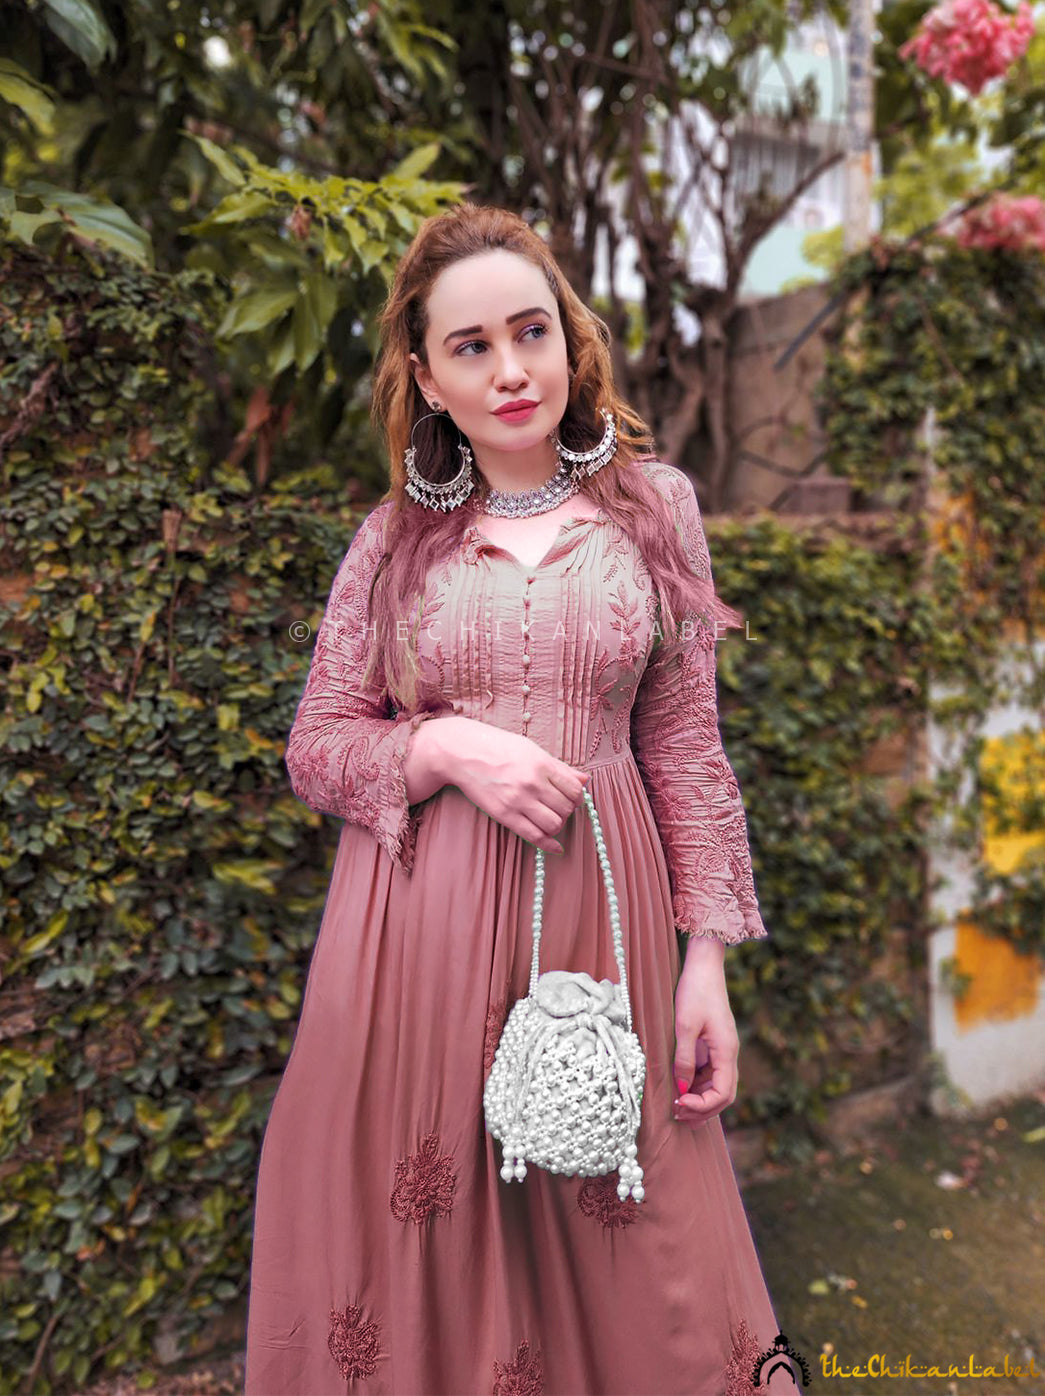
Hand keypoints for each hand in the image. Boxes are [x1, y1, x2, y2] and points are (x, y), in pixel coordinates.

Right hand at [446, 719, 589, 856]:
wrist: (463, 753)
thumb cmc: (497, 747)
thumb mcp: (531, 749)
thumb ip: (559, 767)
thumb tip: (585, 780)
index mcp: (542, 764)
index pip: (574, 790)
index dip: (577, 797)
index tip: (570, 797)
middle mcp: (532, 783)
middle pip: (566, 809)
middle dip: (566, 810)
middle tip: (557, 806)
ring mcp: (518, 800)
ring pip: (554, 824)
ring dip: (557, 824)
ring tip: (549, 817)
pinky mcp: (505, 815)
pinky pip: (534, 836)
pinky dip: (549, 845)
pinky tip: (555, 846)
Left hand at [671, 960, 739, 1125]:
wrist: (704, 967)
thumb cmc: (695, 992)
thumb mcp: (685, 1025)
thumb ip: (684, 1058)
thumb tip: (682, 1089)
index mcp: (727, 1051)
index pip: (723, 1093)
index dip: (702, 1106)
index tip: (680, 1105)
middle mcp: (728, 1054)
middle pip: (723, 1095)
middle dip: (703, 1110)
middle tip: (678, 1117)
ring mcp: (722, 1050)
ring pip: (717, 1086)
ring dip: (700, 1101)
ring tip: (678, 1110)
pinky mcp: (714, 1045)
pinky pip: (709, 1073)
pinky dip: (697, 1086)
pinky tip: (681, 1091)